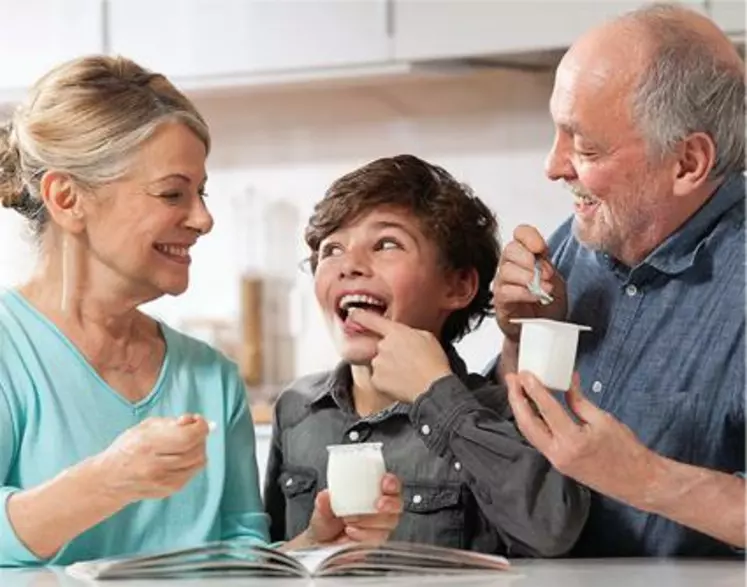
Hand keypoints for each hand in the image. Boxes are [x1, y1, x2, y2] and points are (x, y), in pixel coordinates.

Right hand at [94, 414, 210, 503]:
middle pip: (196, 449)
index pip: (188, 437)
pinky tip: (181, 456)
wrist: (110, 480)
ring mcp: (164, 481)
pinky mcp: (169, 490)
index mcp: (148, 444)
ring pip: (198, 461)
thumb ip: (172, 422)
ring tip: (186, 442)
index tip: (197, 420)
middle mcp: (156, 465)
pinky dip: (193, 461)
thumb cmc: (129, 447)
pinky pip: (193, 471)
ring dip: (198, 448)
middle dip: (200, 436)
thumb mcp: (146, 427)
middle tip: (191, 429)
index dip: (199, 426)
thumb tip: (198, 422)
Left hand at [305, 473, 402, 544]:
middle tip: (378, 504)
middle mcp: (379, 508)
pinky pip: (378, 539)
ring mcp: (380, 526)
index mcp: (370, 492)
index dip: (392, 483)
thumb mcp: (322, 508)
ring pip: (389, 522)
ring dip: (371, 520)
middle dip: (391, 503)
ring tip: (350, 520)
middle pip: (397, 504)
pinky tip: (352, 532)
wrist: (322, 543)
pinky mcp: (376, 542)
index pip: (390, 484)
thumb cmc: (327, 521)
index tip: (385, 483)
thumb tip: (325, 496)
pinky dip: (365, 535)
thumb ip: (323, 502)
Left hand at [349, 309, 451, 402]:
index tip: (353, 314)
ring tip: (408, 374)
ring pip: (379, 364)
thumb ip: (408, 333)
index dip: (360, 316)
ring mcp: (378, 363)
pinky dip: (388, 382)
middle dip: (390, 353)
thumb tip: (403, 336)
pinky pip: (378, 379)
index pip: (371, 320)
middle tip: (407, 362)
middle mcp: (383, 345)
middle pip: (380, 347)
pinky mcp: (376, 380)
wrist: (434, 387)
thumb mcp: (426, 337)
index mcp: (396, 332)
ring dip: (389, 368)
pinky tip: (402, 383)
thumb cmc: (434, 362)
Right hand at [493, 224, 566, 341]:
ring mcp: (502, 282)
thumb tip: (541, 257)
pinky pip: (506, 291)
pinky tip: (536, 296)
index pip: (520, 233)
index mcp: (525, 254)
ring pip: (507, 270)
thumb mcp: (555, 279)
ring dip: (529, 278)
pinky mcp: (500, 300)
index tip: (542, 248)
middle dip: (530, 260)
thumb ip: (548, 265)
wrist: (544, 328)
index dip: (530, 237)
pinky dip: (524, 293)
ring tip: (545, 288)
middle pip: (510, 249)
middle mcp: (510, 265)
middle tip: (547, 274)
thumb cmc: (548, 303)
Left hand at [505, 371, 654, 502]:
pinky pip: (537, 440)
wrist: (638, 481)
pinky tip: (529, 409)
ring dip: (520, 410)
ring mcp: (556, 461)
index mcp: (573, 441)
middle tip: (512, 378)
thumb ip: (579, 401)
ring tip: (516, 390)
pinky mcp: (558, 464)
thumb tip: (567, 381)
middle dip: (516, 399)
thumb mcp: (604, 420)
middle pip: (527, 424)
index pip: (547, 410)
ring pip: (529, 433)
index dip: (533, 389)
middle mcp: (559, 453)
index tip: (524, 374)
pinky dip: (530, 422)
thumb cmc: (626, 451)